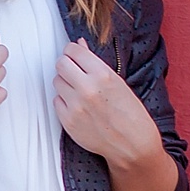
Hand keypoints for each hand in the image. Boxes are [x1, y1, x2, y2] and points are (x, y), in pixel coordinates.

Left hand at [55, 42, 164, 169]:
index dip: (73, 50)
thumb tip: (80, 45)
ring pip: (57, 82)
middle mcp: (87, 89)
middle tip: (74, 70)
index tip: (74, 54)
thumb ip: (95, 63)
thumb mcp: (118, 82)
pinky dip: (64, 101)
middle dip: (67, 64)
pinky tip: (78, 105)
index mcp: (102, 75)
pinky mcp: (68, 121)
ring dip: (65, 83)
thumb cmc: (131, 115)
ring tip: (79, 90)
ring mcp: (75, 106)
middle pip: (60, 64)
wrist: (132, 145)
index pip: (73, 51)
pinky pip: (56, 101)